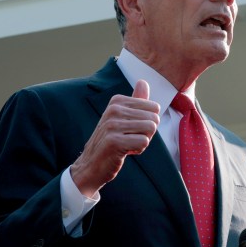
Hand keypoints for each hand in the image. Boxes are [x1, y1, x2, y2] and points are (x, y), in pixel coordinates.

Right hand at [70, 80, 159, 196]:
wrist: (91, 164)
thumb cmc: (111, 140)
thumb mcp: (122, 117)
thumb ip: (135, 101)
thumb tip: (143, 81)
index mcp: (117, 101)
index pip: (154, 107)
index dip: (147, 122)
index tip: (132, 129)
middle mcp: (114, 110)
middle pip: (154, 119)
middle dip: (147, 133)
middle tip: (130, 138)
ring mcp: (112, 125)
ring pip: (150, 129)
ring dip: (143, 141)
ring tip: (128, 144)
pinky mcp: (114, 141)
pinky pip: (143, 142)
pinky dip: (138, 150)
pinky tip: (125, 151)